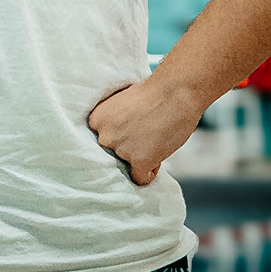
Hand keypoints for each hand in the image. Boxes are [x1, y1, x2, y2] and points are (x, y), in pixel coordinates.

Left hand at [87, 76, 207, 185]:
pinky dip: (148, 175)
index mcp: (96, 119)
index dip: (119, 136)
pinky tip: (155, 164)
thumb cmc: (153, 93)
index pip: (102, 138)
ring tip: (157, 140)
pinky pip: (139, 179)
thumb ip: (115, 122)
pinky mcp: (139, 161)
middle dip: (128, 147)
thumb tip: (120, 140)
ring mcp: (121, 150)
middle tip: (147, 134)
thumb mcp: (122, 103)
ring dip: (141, 157)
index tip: (133, 129)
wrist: (174, 92)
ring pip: (128, 164)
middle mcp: (104, 136)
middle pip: (113, 152)